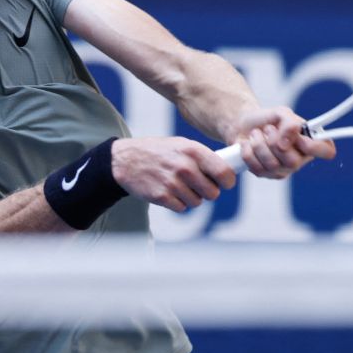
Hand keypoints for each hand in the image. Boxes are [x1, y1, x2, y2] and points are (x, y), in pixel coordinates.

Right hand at [111, 137, 236, 212]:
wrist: (125, 160)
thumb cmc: (158, 152)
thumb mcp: (181, 145)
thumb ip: (203, 157)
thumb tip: (227, 171)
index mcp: (193, 151)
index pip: (224, 173)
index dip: (227, 181)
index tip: (225, 183)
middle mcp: (185, 167)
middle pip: (213, 193)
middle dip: (208, 192)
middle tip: (198, 185)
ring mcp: (173, 183)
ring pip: (197, 202)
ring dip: (191, 197)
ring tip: (179, 186)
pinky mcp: (162, 197)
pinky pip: (182, 207)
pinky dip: (178, 203)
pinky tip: (169, 191)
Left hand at [235, 106, 335, 178]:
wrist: (246, 125)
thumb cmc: (268, 119)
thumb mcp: (281, 113)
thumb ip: (290, 123)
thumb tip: (285, 143)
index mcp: (311, 142)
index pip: (327, 151)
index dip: (314, 147)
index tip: (299, 137)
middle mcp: (300, 159)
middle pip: (293, 162)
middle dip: (274, 141)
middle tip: (268, 128)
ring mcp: (283, 170)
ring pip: (272, 165)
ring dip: (259, 143)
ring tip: (256, 133)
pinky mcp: (265, 174)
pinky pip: (256, 168)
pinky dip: (248, 151)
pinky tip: (249, 144)